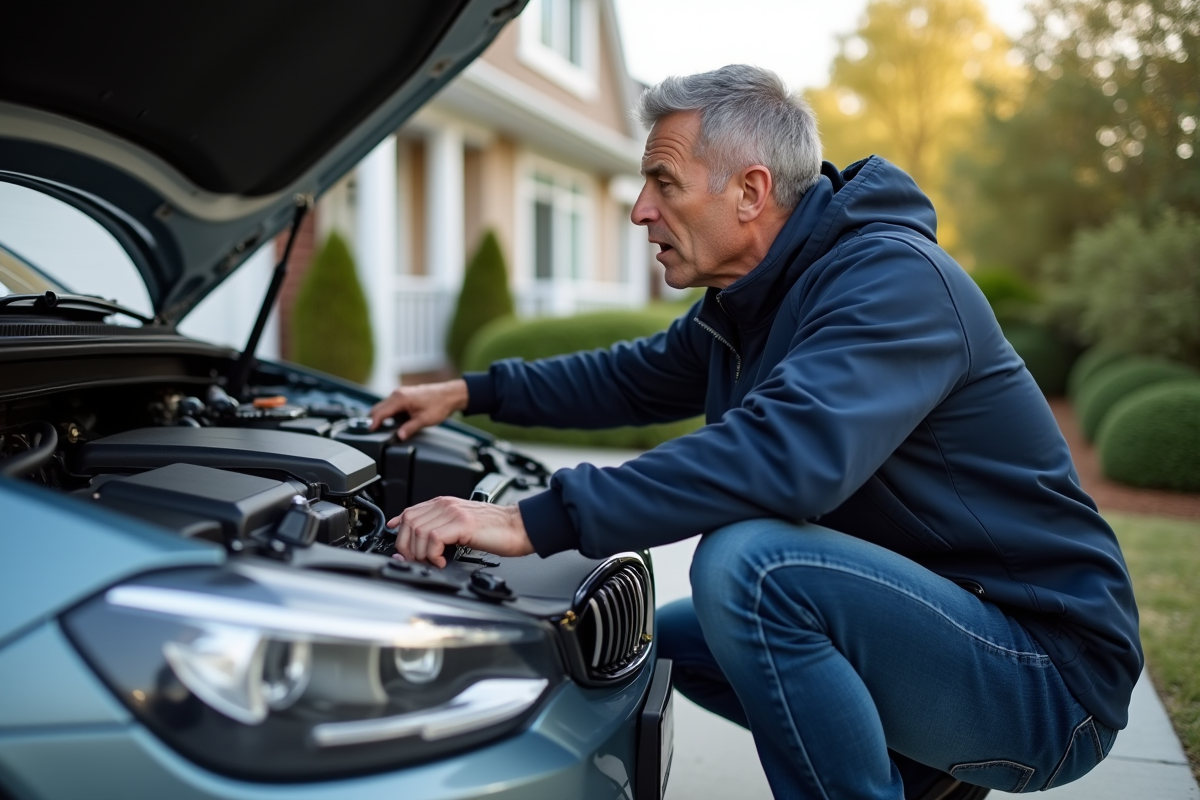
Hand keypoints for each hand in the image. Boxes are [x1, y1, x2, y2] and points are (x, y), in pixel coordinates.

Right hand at [369, 379, 468, 438]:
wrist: (450, 395)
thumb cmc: (439, 405)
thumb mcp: (424, 420)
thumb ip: (409, 428)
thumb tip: (398, 436)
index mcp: (400, 399)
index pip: (380, 412)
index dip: (373, 423)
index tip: (369, 432)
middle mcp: (398, 394)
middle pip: (378, 407)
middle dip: (373, 419)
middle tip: (372, 432)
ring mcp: (401, 393)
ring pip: (384, 405)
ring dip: (381, 416)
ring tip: (380, 429)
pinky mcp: (405, 395)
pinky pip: (391, 404)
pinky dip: (388, 412)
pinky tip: (392, 421)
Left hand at [390, 497, 534, 567]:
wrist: (519, 527)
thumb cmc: (495, 530)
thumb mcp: (462, 526)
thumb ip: (441, 529)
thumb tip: (419, 545)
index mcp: (445, 504)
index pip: (409, 512)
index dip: (399, 531)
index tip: (399, 548)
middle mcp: (446, 505)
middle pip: (409, 522)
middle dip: (407, 547)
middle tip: (418, 561)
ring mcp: (454, 512)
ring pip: (418, 531)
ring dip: (421, 553)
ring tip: (434, 561)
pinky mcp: (463, 523)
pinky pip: (434, 538)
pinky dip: (433, 554)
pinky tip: (443, 560)